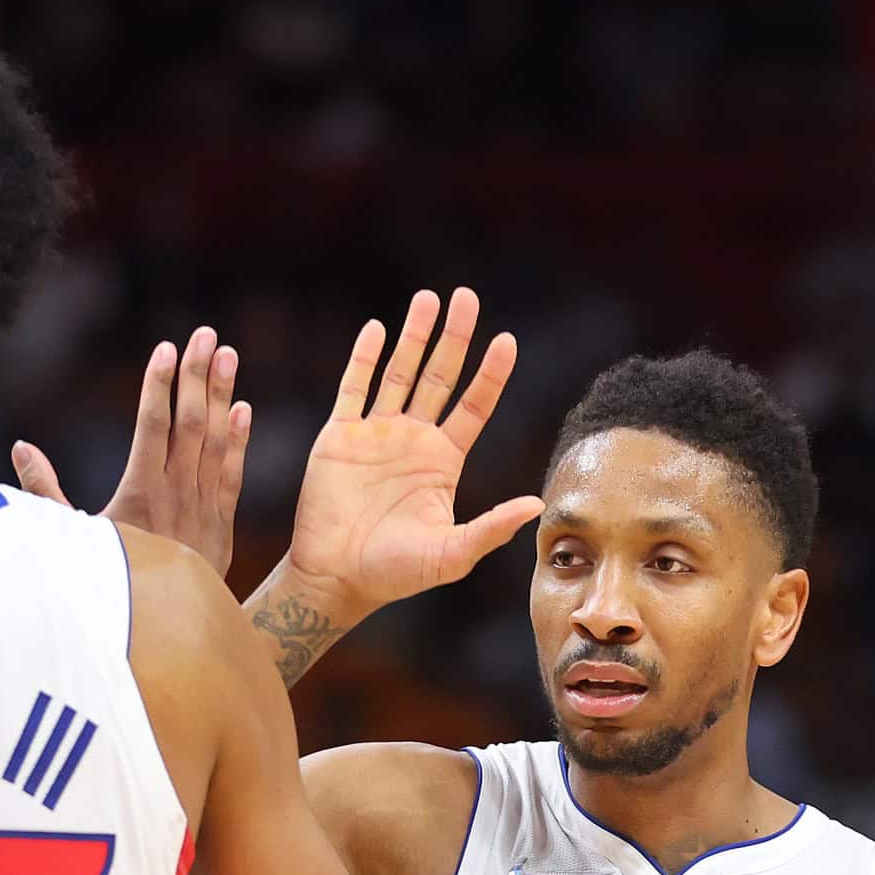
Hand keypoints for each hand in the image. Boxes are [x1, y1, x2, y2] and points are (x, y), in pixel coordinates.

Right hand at [13, 327, 249, 574]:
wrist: (162, 634)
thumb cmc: (108, 585)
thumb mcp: (71, 541)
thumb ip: (46, 493)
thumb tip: (21, 448)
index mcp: (140, 494)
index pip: (153, 427)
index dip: (160, 386)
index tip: (165, 349)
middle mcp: (176, 495)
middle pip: (190, 424)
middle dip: (197, 376)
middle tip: (204, 334)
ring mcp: (203, 509)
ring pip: (217, 442)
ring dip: (223, 395)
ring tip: (227, 354)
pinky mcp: (220, 525)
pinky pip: (233, 475)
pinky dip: (239, 441)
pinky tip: (243, 408)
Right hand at [277, 287, 542, 619]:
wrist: (337, 578)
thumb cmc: (396, 573)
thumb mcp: (452, 553)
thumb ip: (492, 527)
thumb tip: (537, 504)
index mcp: (443, 461)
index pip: (474, 406)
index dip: (490, 374)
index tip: (507, 341)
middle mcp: (413, 440)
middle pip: (439, 376)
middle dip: (454, 337)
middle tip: (467, 297)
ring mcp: (376, 433)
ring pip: (399, 372)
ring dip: (413, 336)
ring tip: (429, 299)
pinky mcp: (339, 436)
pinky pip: (354, 388)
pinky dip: (364, 358)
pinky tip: (377, 329)